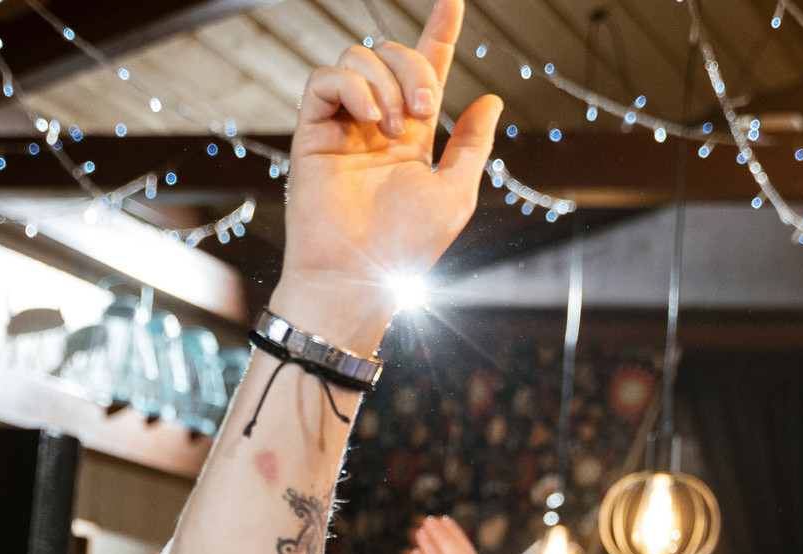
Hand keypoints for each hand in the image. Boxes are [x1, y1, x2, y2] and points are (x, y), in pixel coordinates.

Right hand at [271, 0, 501, 347]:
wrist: (357, 277)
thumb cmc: (405, 248)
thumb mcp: (456, 192)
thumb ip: (471, 144)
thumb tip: (491, 99)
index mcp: (410, 137)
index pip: (426, 71)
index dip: (440, 33)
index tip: (454, 0)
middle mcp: (374, 125)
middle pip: (394, 55)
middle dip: (415, 66)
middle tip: (421, 110)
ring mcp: (342, 125)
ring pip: (360, 59)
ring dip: (385, 82)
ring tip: (391, 128)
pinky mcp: (312, 130)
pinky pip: (327, 78)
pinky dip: (352, 86)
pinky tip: (369, 117)